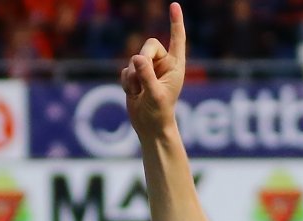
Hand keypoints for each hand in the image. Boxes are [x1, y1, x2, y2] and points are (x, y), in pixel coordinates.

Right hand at [121, 2, 186, 140]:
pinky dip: (127, 82)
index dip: (176, 22)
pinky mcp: (136, 76)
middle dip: (142, 58)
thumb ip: (147, 75)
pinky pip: (125, 70)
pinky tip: (133, 94)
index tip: (174, 6)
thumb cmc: (159, 112)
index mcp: (175, 65)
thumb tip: (137, 58)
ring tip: (140, 92)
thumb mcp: (155, 94)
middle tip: (142, 76)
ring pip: (134, 59)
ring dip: (134, 77)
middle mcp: (162, 64)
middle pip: (148, 45)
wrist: (149, 126)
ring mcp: (148, 69)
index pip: (177, 39)